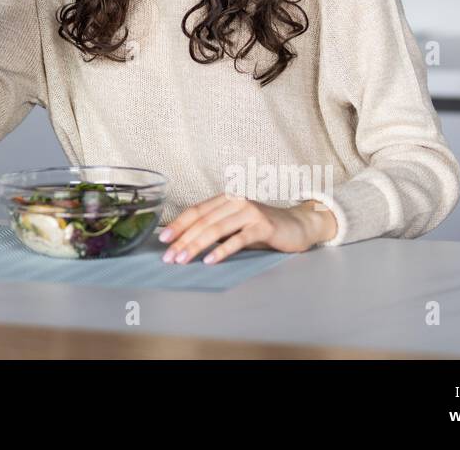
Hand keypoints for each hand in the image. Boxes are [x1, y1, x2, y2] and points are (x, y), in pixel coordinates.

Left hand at [157, 193, 337, 263]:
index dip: (177, 225)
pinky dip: (222, 250)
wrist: (297, 226)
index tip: (162, 239)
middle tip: (169, 257)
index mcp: (225, 198)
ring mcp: (249, 212)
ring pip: (216, 229)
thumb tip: (184, 242)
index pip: (196, 211)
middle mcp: (235, 200)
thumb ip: (215, 228)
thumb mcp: (235, 225)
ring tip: (183, 260)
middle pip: (202, 221)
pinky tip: (210, 260)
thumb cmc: (261, 228)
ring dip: (196, 246)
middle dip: (182, 240)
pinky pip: (237, 239)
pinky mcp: (262, 226)